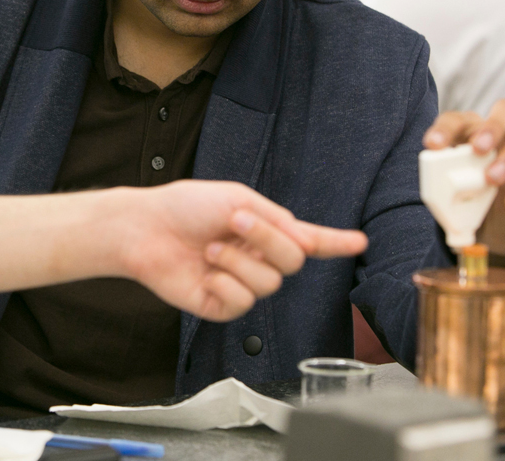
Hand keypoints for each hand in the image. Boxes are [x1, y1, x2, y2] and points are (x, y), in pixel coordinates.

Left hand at [116, 180, 368, 321]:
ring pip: (269, 283)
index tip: (360, 241)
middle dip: (267, 239)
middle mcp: (256, 258)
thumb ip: (276, 220)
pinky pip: (242, 302)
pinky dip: (224, 282)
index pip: (308, 240)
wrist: (145, 228)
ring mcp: (239, 282)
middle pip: (292, 262)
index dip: (335, 242)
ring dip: (237, 260)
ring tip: (209, 247)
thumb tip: (308, 241)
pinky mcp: (220, 304)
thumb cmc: (185, 207)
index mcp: (264, 229)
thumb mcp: (236, 199)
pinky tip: (206, 271)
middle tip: (234, 221)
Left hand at [424, 99, 504, 258]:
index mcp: (471, 131)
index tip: (433, 145)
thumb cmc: (464, 197)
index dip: (446, 127)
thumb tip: (438, 180)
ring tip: (491, 179)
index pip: (459, 119)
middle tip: (478, 148)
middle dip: (492, 127)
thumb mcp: (450, 187)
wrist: (490, 227)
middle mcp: (501, 135)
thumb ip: (445, 178)